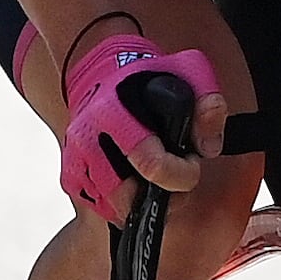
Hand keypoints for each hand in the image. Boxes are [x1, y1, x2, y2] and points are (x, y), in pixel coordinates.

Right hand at [57, 26, 219, 219]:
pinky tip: (137, 184)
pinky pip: (100, 207)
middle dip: (162, 197)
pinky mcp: (71, 175)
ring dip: (143, 203)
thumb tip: (209, 147)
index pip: (150, 164)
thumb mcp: (188, 72)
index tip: (192, 163)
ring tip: (159, 183)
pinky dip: (124, 204)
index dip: (181, 175)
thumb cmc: (148, 76)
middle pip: (127, 196)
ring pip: (114, 207)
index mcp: (111, 111)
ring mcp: (75, 159)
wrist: (104, 73)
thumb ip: (209, 103)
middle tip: (175, 178)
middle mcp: (86, 137)